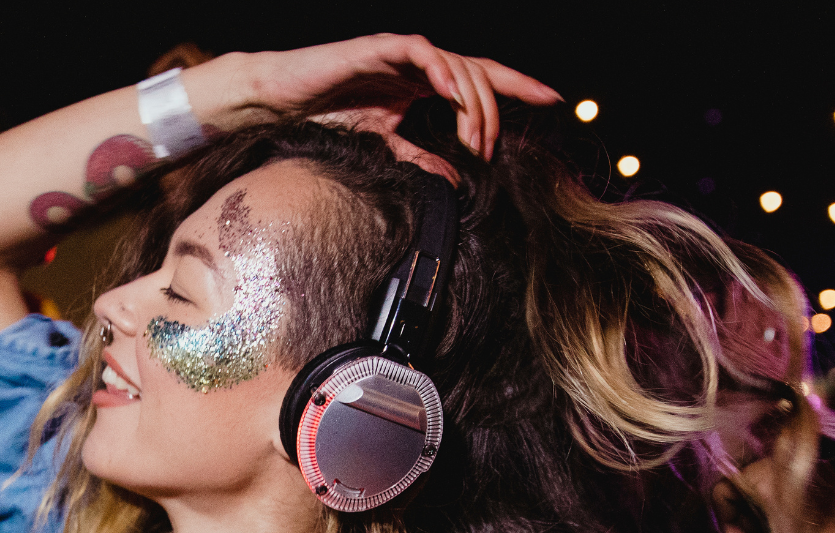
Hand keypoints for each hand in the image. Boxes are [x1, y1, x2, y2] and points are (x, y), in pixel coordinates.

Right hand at [201, 34, 560, 160]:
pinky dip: (441, 70)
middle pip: (477, 73)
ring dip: (471, 100)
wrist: (281, 102)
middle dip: (494, 108)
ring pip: (455, 64)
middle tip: (489, 147)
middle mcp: (417, 63)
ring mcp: (400, 53)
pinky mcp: (377, 48)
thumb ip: (419, 158)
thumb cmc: (325, 118)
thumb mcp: (383, 145)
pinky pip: (420, 52)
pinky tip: (451, 93)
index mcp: (421, 81)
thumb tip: (456, 182)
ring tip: (473, 135)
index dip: (518, 88)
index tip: (553, 101)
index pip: (480, 79)